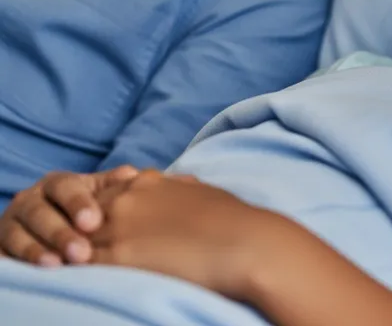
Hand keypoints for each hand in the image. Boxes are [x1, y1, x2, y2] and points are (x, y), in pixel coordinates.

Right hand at [0, 165, 139, 265]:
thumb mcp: (95, 193)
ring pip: (18, 236)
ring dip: (37, 251)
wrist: (45, 227)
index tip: (94, 222)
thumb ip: (112, 185)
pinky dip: (17, 265)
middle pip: (40, 213)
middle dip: (60, 233)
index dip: (78, 203)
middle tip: (81, 253)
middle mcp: (28, 200)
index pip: (65, 188)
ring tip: (57, 265)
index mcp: (55, 183)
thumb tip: (133, 177)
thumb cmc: (80, 210)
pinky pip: (3, 256)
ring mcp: (10, 225)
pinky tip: (34, 275)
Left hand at [90, 170, 264, 298]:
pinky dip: (79, 273)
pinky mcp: (118, 258)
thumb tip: (178, 190)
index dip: (100, 214)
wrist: (243, 243)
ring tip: (83, 270)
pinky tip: (87, 283)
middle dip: (82, 233)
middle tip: (87, 253)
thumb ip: (176, 189)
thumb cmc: (230, 220)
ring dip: (77, 255)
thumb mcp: (198, 192)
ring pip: (76, 241)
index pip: (104, 194)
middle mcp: (127, 199)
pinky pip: (83, 265)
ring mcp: (119, 227)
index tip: (105, 231)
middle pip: (83, 216)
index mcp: (147, 182)